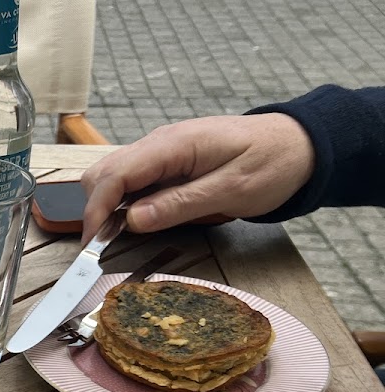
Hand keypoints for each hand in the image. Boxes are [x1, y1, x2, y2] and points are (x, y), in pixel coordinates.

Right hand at [80, 113, 315, 241]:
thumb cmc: (272, 164)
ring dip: (106, 207)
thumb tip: (133, 221)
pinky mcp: (166, 163)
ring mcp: (160, 152)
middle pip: (102, 173)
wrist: (300, 144)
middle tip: (100, 247)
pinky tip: (132, 223)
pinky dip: (122, 204)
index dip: (96, 211)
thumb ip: (179, 204)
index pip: (114, 175)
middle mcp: (159, 143)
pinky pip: (131, 182)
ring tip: (114, 238)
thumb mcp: (231, 190)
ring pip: (111, 177)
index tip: (92, 245)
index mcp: (173, 145)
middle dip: (94, 210)